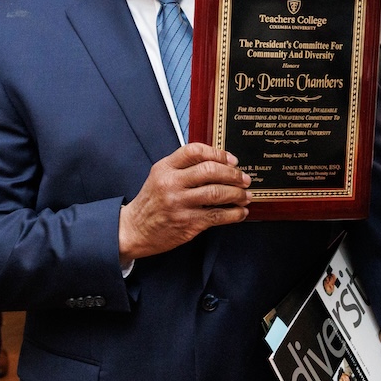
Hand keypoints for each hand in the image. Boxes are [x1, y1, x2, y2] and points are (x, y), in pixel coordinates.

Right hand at [118, 143, 250, 262]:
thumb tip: (218, 162)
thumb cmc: (152, 202)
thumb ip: (183, 167)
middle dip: (233, 175)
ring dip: (237, 194)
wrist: (134, 229)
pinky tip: (240, 212)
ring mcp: (179, 204)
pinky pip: (217, 216)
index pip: (194, 151)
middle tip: (244, 179)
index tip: (232, 160)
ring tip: (246, 195)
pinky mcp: (187, 223)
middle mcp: (171, 183)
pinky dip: (234, 214)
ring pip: (216, 193)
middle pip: (210, 171)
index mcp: (165, 168)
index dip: (218, 153)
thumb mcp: (160, 176)